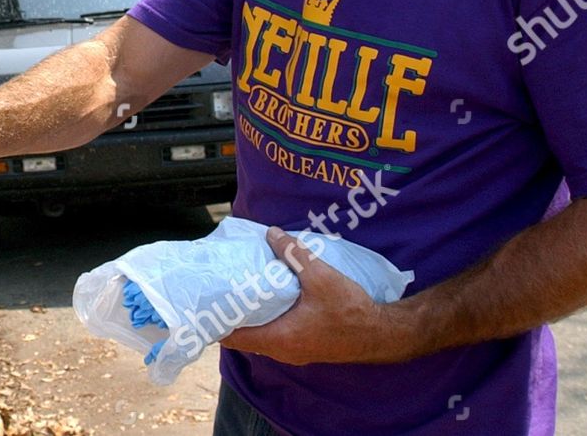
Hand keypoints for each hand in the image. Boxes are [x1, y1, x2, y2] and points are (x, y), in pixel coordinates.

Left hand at [219, 227, 406, 365]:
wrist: (382, 334)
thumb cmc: (351, 310)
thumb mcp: (321, 276)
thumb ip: (293, 253)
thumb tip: (271, 233)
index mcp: (279, 339)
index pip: (232, 337)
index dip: (214, 320)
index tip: (204, 301)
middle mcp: (281, 351)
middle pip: (243, 336)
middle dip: (230, 314)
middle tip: (220, 288)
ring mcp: (293, 352)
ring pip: (260, 336)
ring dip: (249, 316)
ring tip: (240, 289)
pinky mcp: (304, 347)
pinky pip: (275, 334)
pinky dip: (266, 319)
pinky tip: (268, 297)